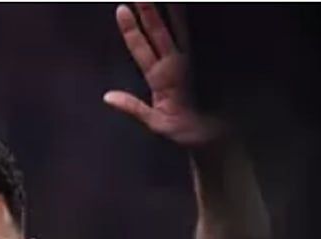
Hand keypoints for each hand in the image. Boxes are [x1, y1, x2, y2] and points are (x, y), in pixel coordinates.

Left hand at [104, 3, 223, 147]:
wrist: (213, 143)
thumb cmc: (183, 133)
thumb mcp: (154, 123)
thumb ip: (133, 108)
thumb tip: (107, 96)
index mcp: (160, 77)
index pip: (141, 48)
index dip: (131, 29)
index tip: (121, 8)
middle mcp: (174, 66)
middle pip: (159, 33)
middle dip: (150, 11)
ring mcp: (192, 66)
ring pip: (180, 33)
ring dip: (174, 13)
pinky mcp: (207, 69)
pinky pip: (199, 46)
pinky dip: (196, 30)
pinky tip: (199, 13)